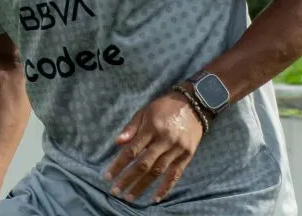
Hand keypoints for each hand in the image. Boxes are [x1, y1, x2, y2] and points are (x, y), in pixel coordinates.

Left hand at [103, 89, 204, 203]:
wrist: (195, 104)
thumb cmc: (165, 107)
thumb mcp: (145, 111)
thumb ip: (131, 128)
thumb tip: (117, 143)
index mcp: (151, 128)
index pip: (132, 150)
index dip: (119, 165)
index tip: (107, 176)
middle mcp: (164, 140)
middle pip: (143, 164)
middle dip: (128, 179)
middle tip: (115, 191)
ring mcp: (177, 149)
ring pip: (157, 172)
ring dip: (142, 186)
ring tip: (130, 197)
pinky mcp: (187, 155)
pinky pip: (175, 175)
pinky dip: (165, 188)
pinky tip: (155, 198)